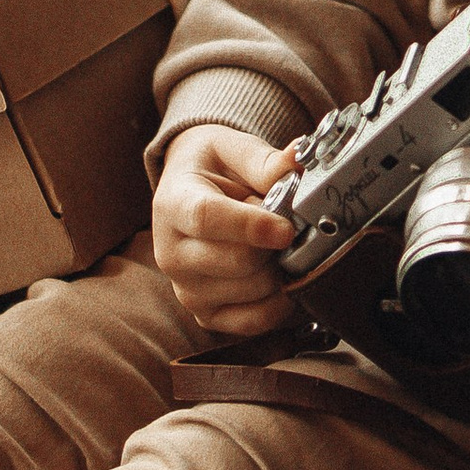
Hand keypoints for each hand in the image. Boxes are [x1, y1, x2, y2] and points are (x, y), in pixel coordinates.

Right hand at [151, 124, 295, 335]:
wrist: (188, 190)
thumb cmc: (212, 168)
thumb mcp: (231, 148)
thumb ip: (264, 160)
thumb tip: (298, 159)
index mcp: (173, 204)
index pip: (207, 219)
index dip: (251, 226)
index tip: (286, 228)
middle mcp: (171, 253)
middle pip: (237, 261)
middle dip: (276, 245)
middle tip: (287, 224)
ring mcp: (186, 289)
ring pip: (252, 290)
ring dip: (279, 269)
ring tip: (274, 246)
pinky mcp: (205, 314)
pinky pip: (253, 321)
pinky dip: (279, 303)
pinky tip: (281, 276)